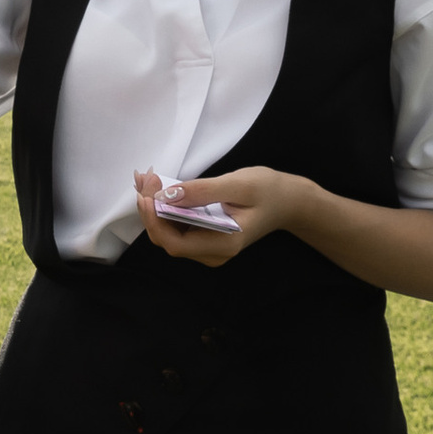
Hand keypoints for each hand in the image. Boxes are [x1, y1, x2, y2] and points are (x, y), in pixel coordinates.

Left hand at [130, 167, 309, 267]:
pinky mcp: (204, 238)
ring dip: (153, 208)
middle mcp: (213, 253)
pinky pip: (176, 228)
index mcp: (224, 244)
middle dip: (150, 211)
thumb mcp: (239, 185)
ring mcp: (208, 248)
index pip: (176, 243)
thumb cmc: (268, 191)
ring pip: (168, 234)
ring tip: (147, 180)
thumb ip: (203, 191)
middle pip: (167, 240)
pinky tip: (158, 188)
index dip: (154, 221)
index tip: (146, 194)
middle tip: (144, 179)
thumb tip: (168, 195)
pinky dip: (163, 208)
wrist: (288, 202)